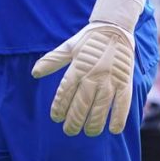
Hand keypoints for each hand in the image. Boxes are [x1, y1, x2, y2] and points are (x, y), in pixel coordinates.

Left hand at [31, 0, 150, 135]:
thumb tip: (34, 73)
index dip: (59, 107)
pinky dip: (119, 118)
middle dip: (74, 120)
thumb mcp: (68, 48)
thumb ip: (51, 61)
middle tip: (69, 131)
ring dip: (94, 123)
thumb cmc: (88, 39)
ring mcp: (110, 79)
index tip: (56, 118)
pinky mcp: (125, 82)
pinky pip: (123, 103)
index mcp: (77, 67)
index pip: (65, 92)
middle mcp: (93, 75)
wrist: (114, 28)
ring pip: (101, 107)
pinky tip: (113, 130)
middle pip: (81, 104)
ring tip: (89, 132)